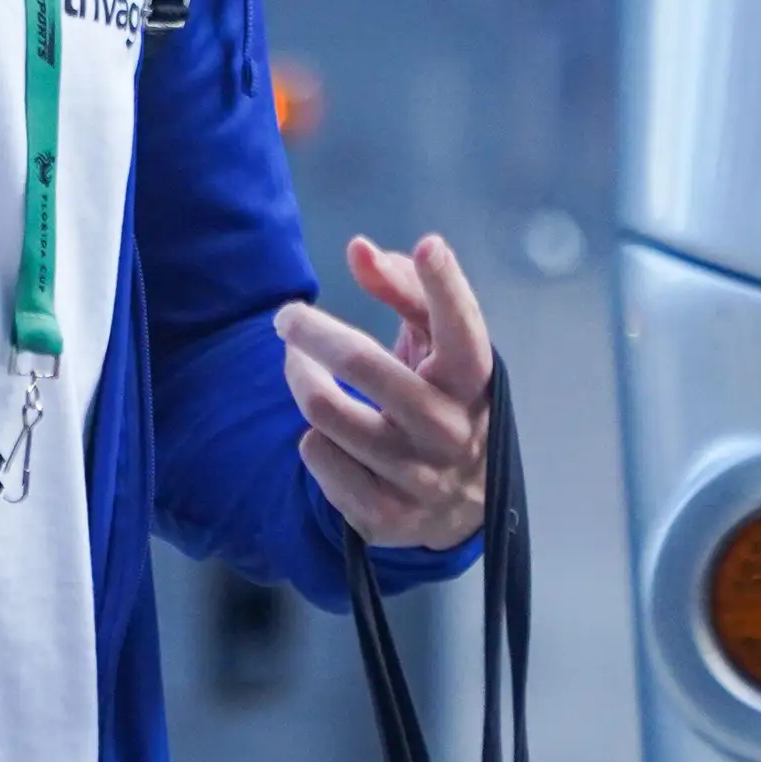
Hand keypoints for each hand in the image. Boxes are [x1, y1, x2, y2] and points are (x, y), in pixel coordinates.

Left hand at [276, 233, 493, 550]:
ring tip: (301, 367)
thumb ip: (404, 289)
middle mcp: (450, 431)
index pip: (463, 331)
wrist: (464, 503)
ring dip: (302, 378)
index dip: (446, 287)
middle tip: (287, 317)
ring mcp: (417, 478)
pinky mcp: (383, 516)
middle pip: (363, 366)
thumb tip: (359, 249)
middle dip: (311, 331)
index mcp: (474, 383)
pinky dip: (313, 437)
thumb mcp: (437, 345)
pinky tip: (331, 436)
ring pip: (324, 411)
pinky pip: (316, 455)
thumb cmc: (443, 398)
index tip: (429, 245)